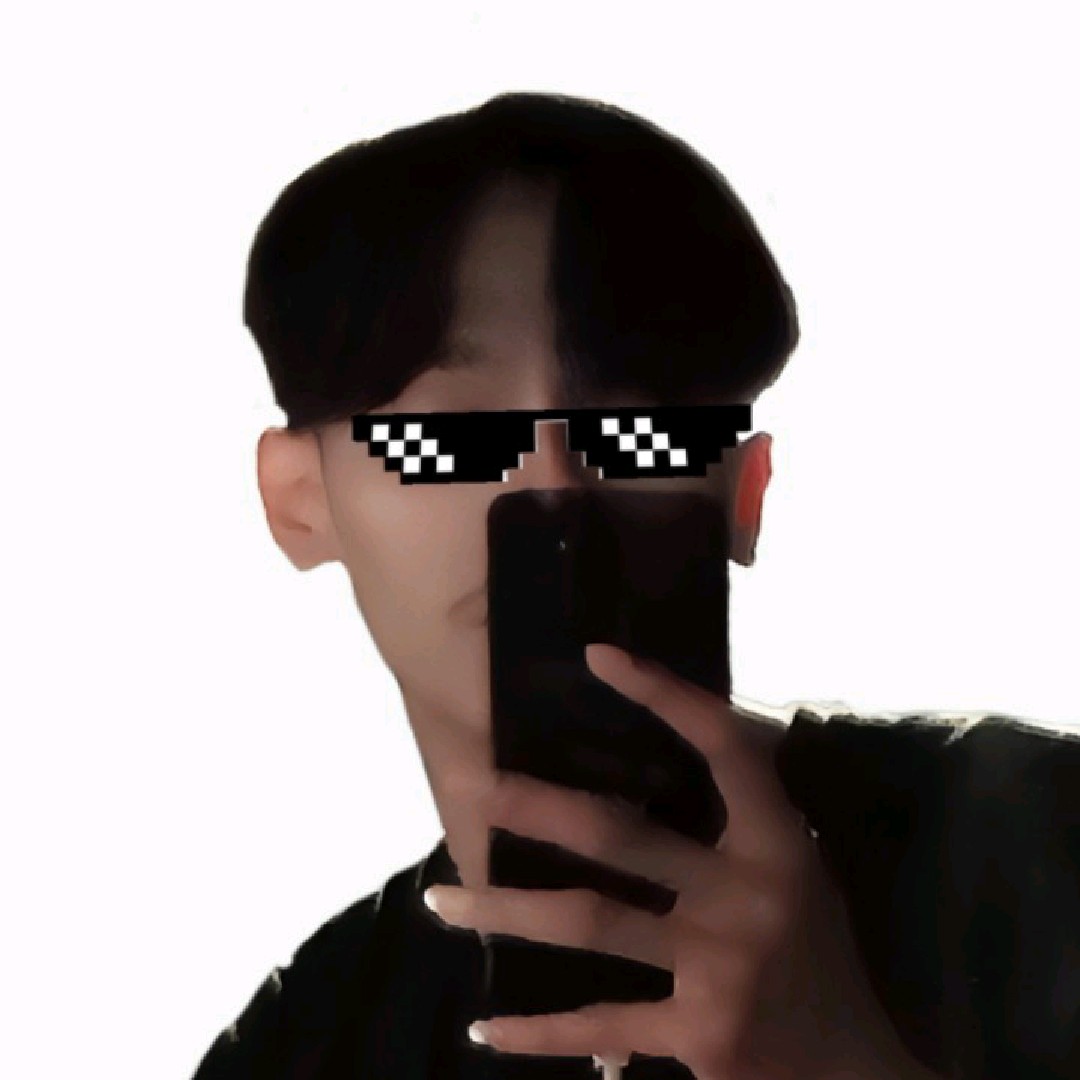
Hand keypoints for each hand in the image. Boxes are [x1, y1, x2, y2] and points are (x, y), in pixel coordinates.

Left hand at [423, 644, 919, 1079]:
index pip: (720, 746)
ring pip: (590, 925)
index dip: (663, 695)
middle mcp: (746, 894)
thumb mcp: (797, 865)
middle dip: (537, 809)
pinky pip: (600, 1027)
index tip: (599, 657)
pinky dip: (536, 1030)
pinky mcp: (699, 1035)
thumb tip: (671, 737)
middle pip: (621, 836)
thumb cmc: (818, 947)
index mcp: (777, 841)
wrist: (857, 1066)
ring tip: (438, 898)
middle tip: (469, 787)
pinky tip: (483, 1026)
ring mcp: (720, 967)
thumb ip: (743, 812)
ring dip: (504, 910)